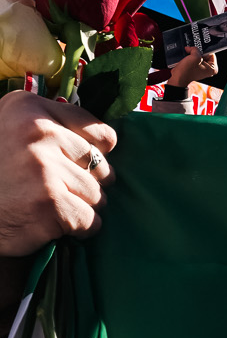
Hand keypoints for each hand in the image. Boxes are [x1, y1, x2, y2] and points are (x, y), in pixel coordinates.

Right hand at [0, 91, 116, 254]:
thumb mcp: (10, 128)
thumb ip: (51, 124)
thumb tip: (105, 140)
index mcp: (29, 108)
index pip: (99, 131)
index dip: (97, 153)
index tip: (80, 165)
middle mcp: (39, 132)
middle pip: (100, 165)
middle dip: (86, 183)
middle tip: (55, 190)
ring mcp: (45, 168)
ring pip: (96, 194)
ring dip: (80, 207)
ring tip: (48, 206)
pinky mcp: (50, 203)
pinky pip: (90, 220)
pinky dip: (77, 229)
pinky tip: (51, 224)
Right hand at [168, 47, 217, 89]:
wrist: (177, 78)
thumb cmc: (187, 71)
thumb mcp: (194, 57)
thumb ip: (196, 49)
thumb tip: (192, 48)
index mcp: (212, 68)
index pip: (211, 53)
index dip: (203, 51)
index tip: (197, 51)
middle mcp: (208, 69)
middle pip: (204, 54)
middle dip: (197, 52)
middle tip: (191, 52)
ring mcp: (201, 68)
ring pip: (197, 56)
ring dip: (192, 54)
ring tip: (187, 54)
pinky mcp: (194, 68)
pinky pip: (193, 59)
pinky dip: (189, 56)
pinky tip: (185, 56)